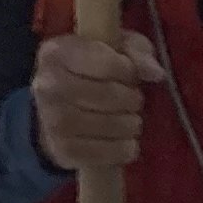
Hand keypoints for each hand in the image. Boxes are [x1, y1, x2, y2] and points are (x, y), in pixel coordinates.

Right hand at [29, 31, 160, 172]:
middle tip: (136, 102)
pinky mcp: (60, 149)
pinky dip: (121, 150)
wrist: (61, 108)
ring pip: (102, 124)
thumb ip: (138, 52)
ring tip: (133, 121)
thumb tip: (156, 73)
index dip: (128, 71)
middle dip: (130, 99)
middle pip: (104, 95)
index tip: (132, 76)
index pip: (104, 62)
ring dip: (128, 125)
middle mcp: (46, 85)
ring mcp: (50, 119)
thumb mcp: (117, 48)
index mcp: (57, 52)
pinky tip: (128, 143)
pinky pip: (97, 154)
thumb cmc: (95, 69)